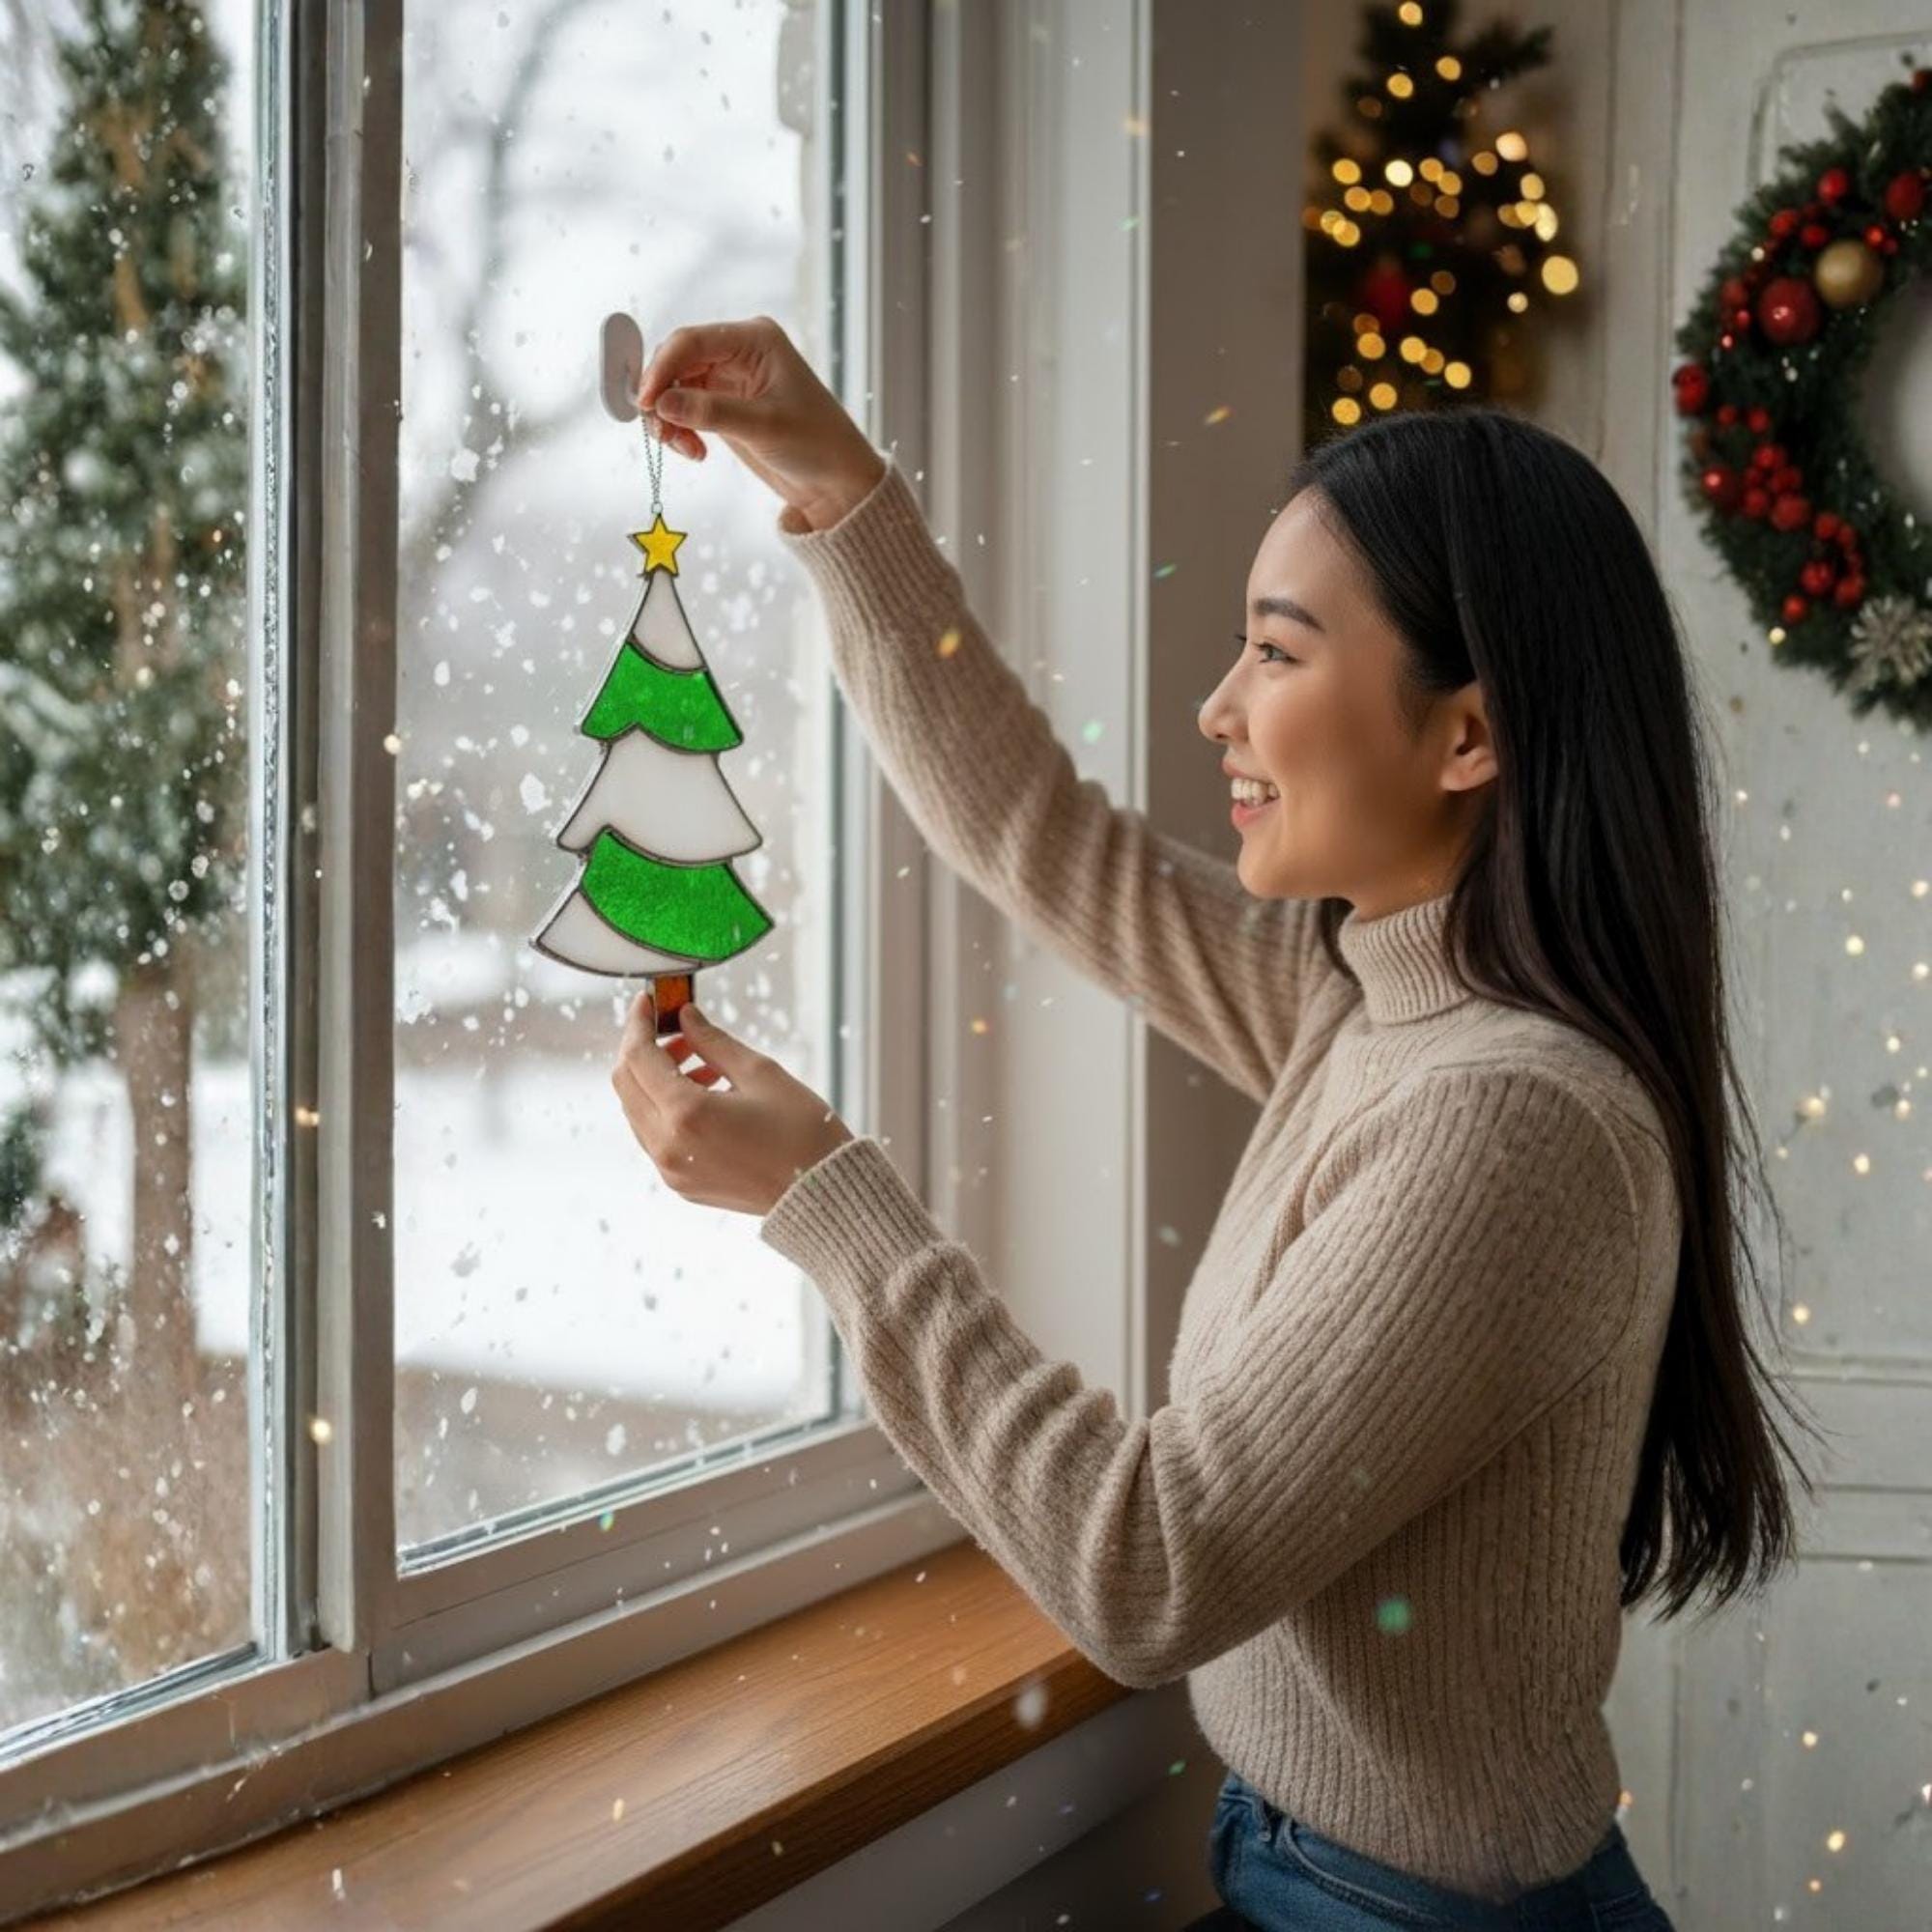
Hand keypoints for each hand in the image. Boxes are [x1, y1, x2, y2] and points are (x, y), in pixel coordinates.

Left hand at [610, 989, 854, 1217]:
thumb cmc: (802, 1132)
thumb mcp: (760, 1073)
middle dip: (644, 1050)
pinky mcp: (681, 1184)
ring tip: (703, 1065)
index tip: (649, 1001)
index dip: (639, 1024)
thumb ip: (713, 1042)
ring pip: (637, 1111)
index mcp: (687, 1114)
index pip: (638, 1058)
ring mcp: (671, 1170)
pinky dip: (667, 1108)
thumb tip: (685, 1016)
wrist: (822, 1194)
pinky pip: (655, 1137)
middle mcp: (668, 1146)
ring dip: (657, 1080)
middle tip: (678, 1031)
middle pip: (626, 1085)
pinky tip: (706, 1096)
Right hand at [635, 314, 887, 532]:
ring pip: (676, 387)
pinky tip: (694, 452)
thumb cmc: (816, 444)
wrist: (836, 481)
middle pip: (677, 361)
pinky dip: (680, 429)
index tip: (644, 403)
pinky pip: (685, 408)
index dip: (661, 369)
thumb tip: (660, 404)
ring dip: (669, 418)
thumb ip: (711, 413)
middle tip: (660, 433)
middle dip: (662, 396)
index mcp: (755, 339)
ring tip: (683, 448)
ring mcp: (730, 377)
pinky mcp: (724, 404)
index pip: (691, 341)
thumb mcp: (763, 427)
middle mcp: (739, 350)